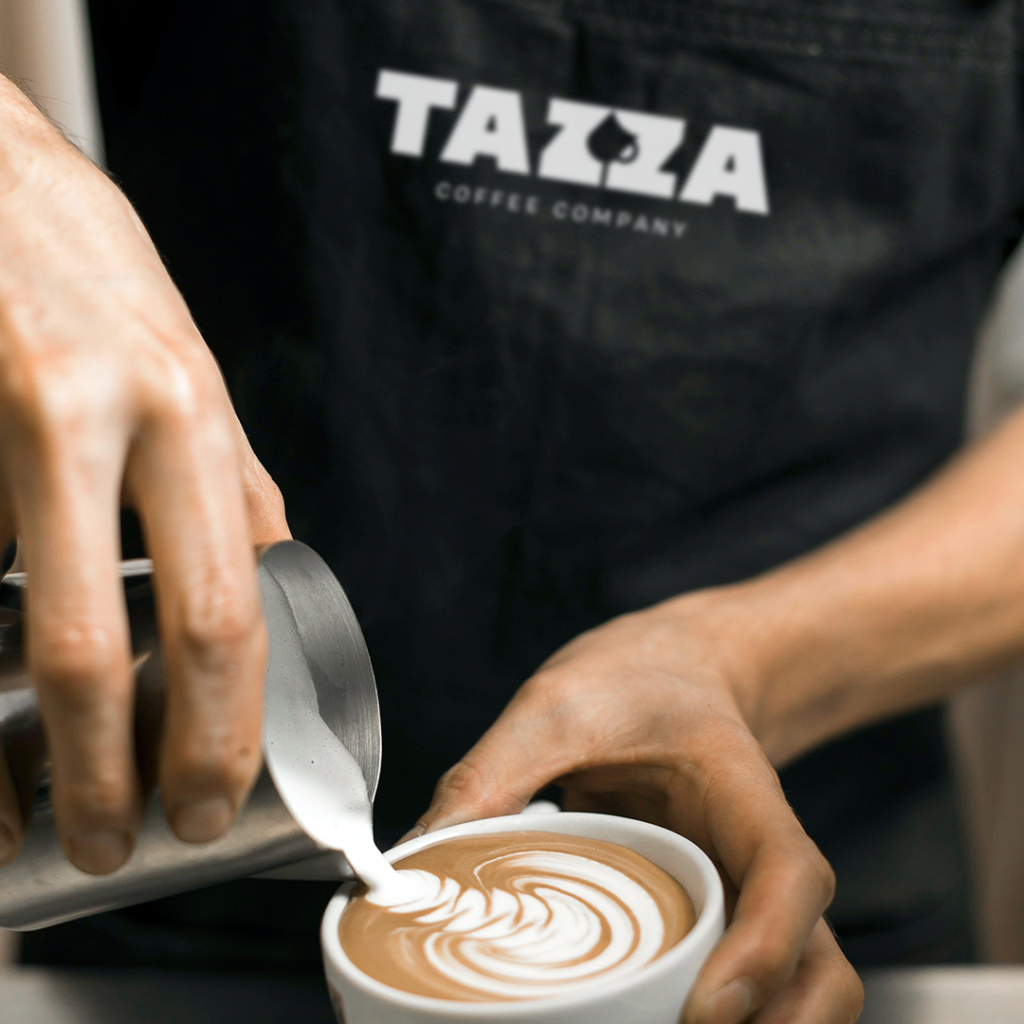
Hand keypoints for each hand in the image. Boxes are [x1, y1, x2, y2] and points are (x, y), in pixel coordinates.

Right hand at [0, 78, 289, 873]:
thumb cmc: (83, 263)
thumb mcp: (185, 361)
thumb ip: (223, 473)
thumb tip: (265, 565)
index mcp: (185, 407)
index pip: (225, 604)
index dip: (219, 726)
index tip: (209, 795)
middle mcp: (93, 414)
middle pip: (105, 645)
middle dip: (110, 773)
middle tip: (116, 845)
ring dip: (3, 748)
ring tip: (15, 822)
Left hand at [410, 594, 863, 1023]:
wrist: (674, 671)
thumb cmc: (633, 681)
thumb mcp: (556, 705)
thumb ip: (493, 772)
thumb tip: (413, 859)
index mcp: (740, 792)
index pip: (788, 874)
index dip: (765, 951)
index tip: (706, 1010)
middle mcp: (762, 858)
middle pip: (818, 969)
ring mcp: (751, 895)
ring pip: (809, 992)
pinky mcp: (726, 918)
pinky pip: (759, 992)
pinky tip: (663, 1022)